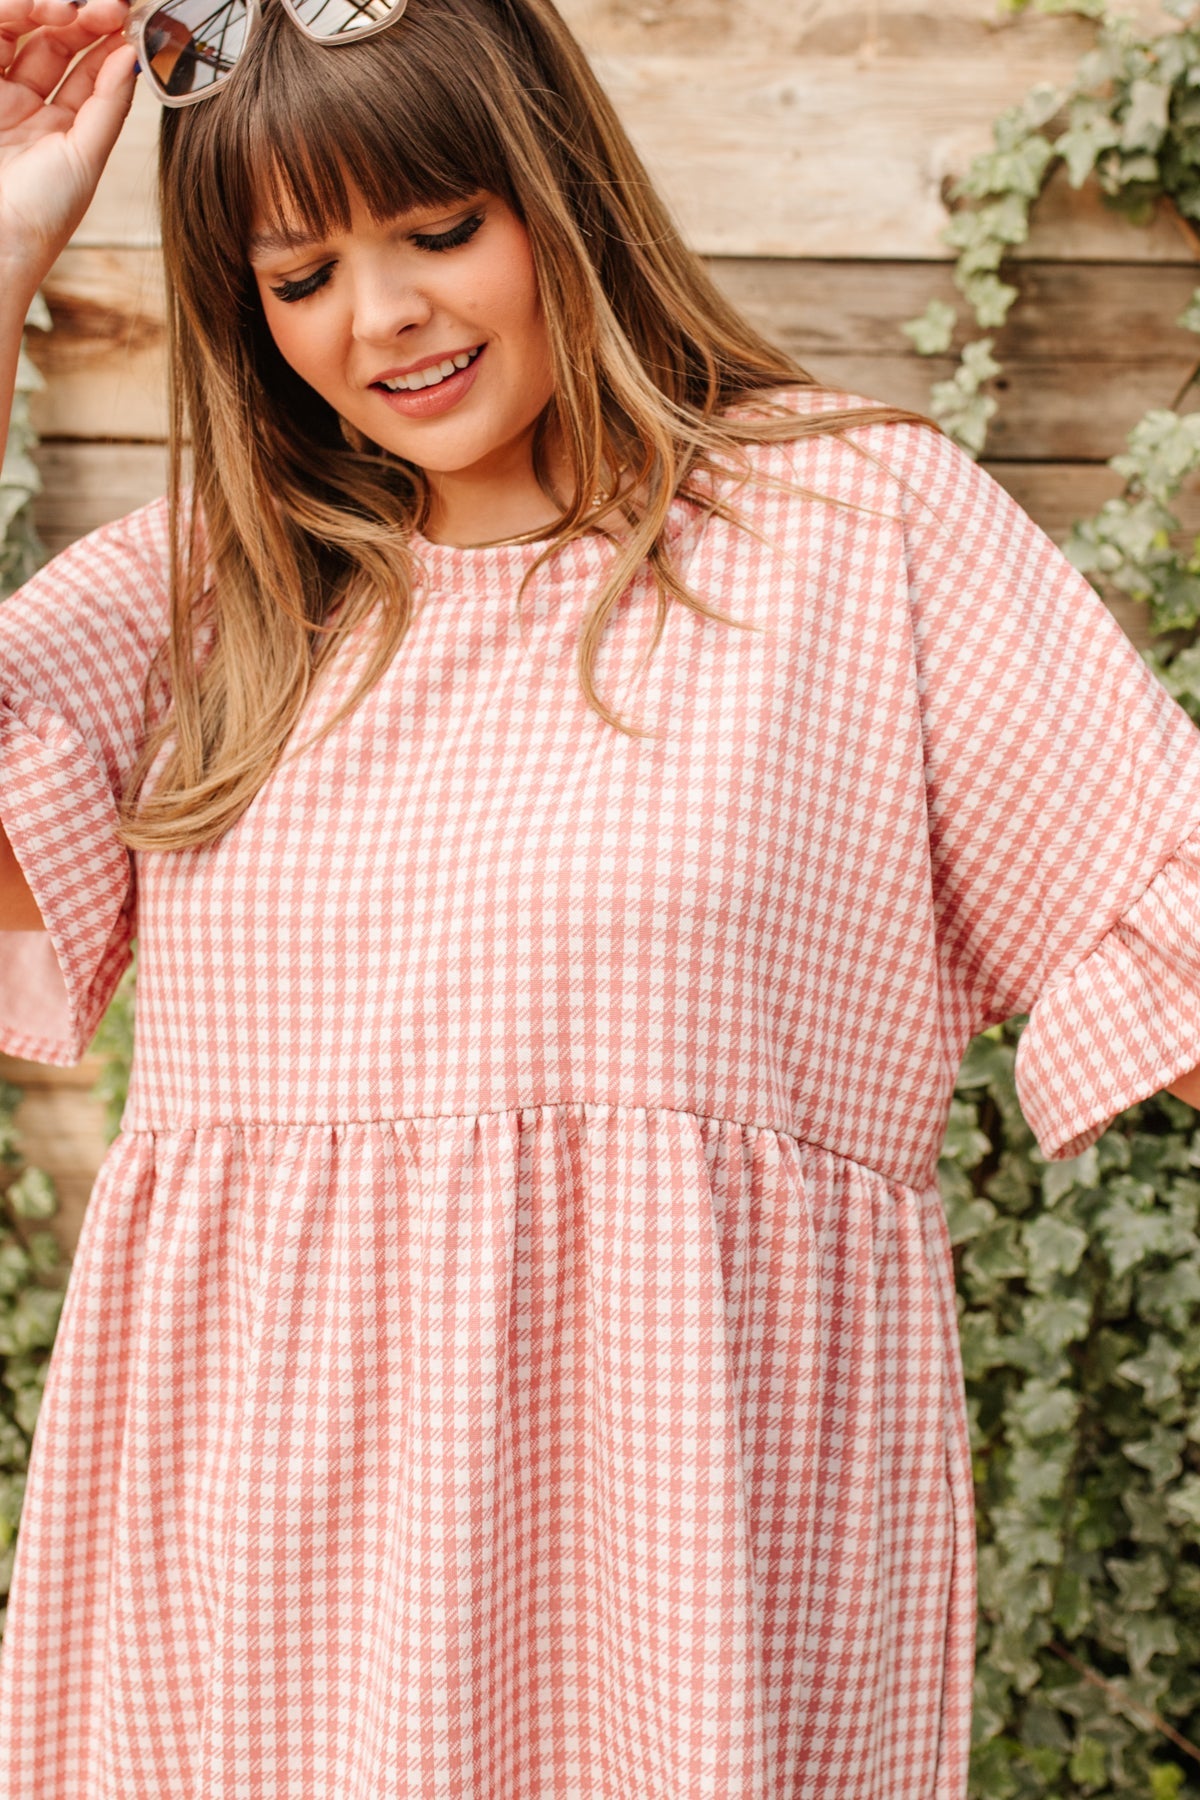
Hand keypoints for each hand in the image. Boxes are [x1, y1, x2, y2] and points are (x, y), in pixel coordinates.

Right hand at [0, 0, 136, 297]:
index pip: (84, 68)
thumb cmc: (41, 214)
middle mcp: (25, 106)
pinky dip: (12, 13)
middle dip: (80, 16)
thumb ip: (107, 105)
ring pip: (19, 30)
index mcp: (60, 127)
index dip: (105, 39)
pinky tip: (41, 10)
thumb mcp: (85, 157)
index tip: (129, 19)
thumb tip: (130, 56)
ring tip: (71, 9)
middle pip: (52, 39)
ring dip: (47, 10)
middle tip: (108, 6)